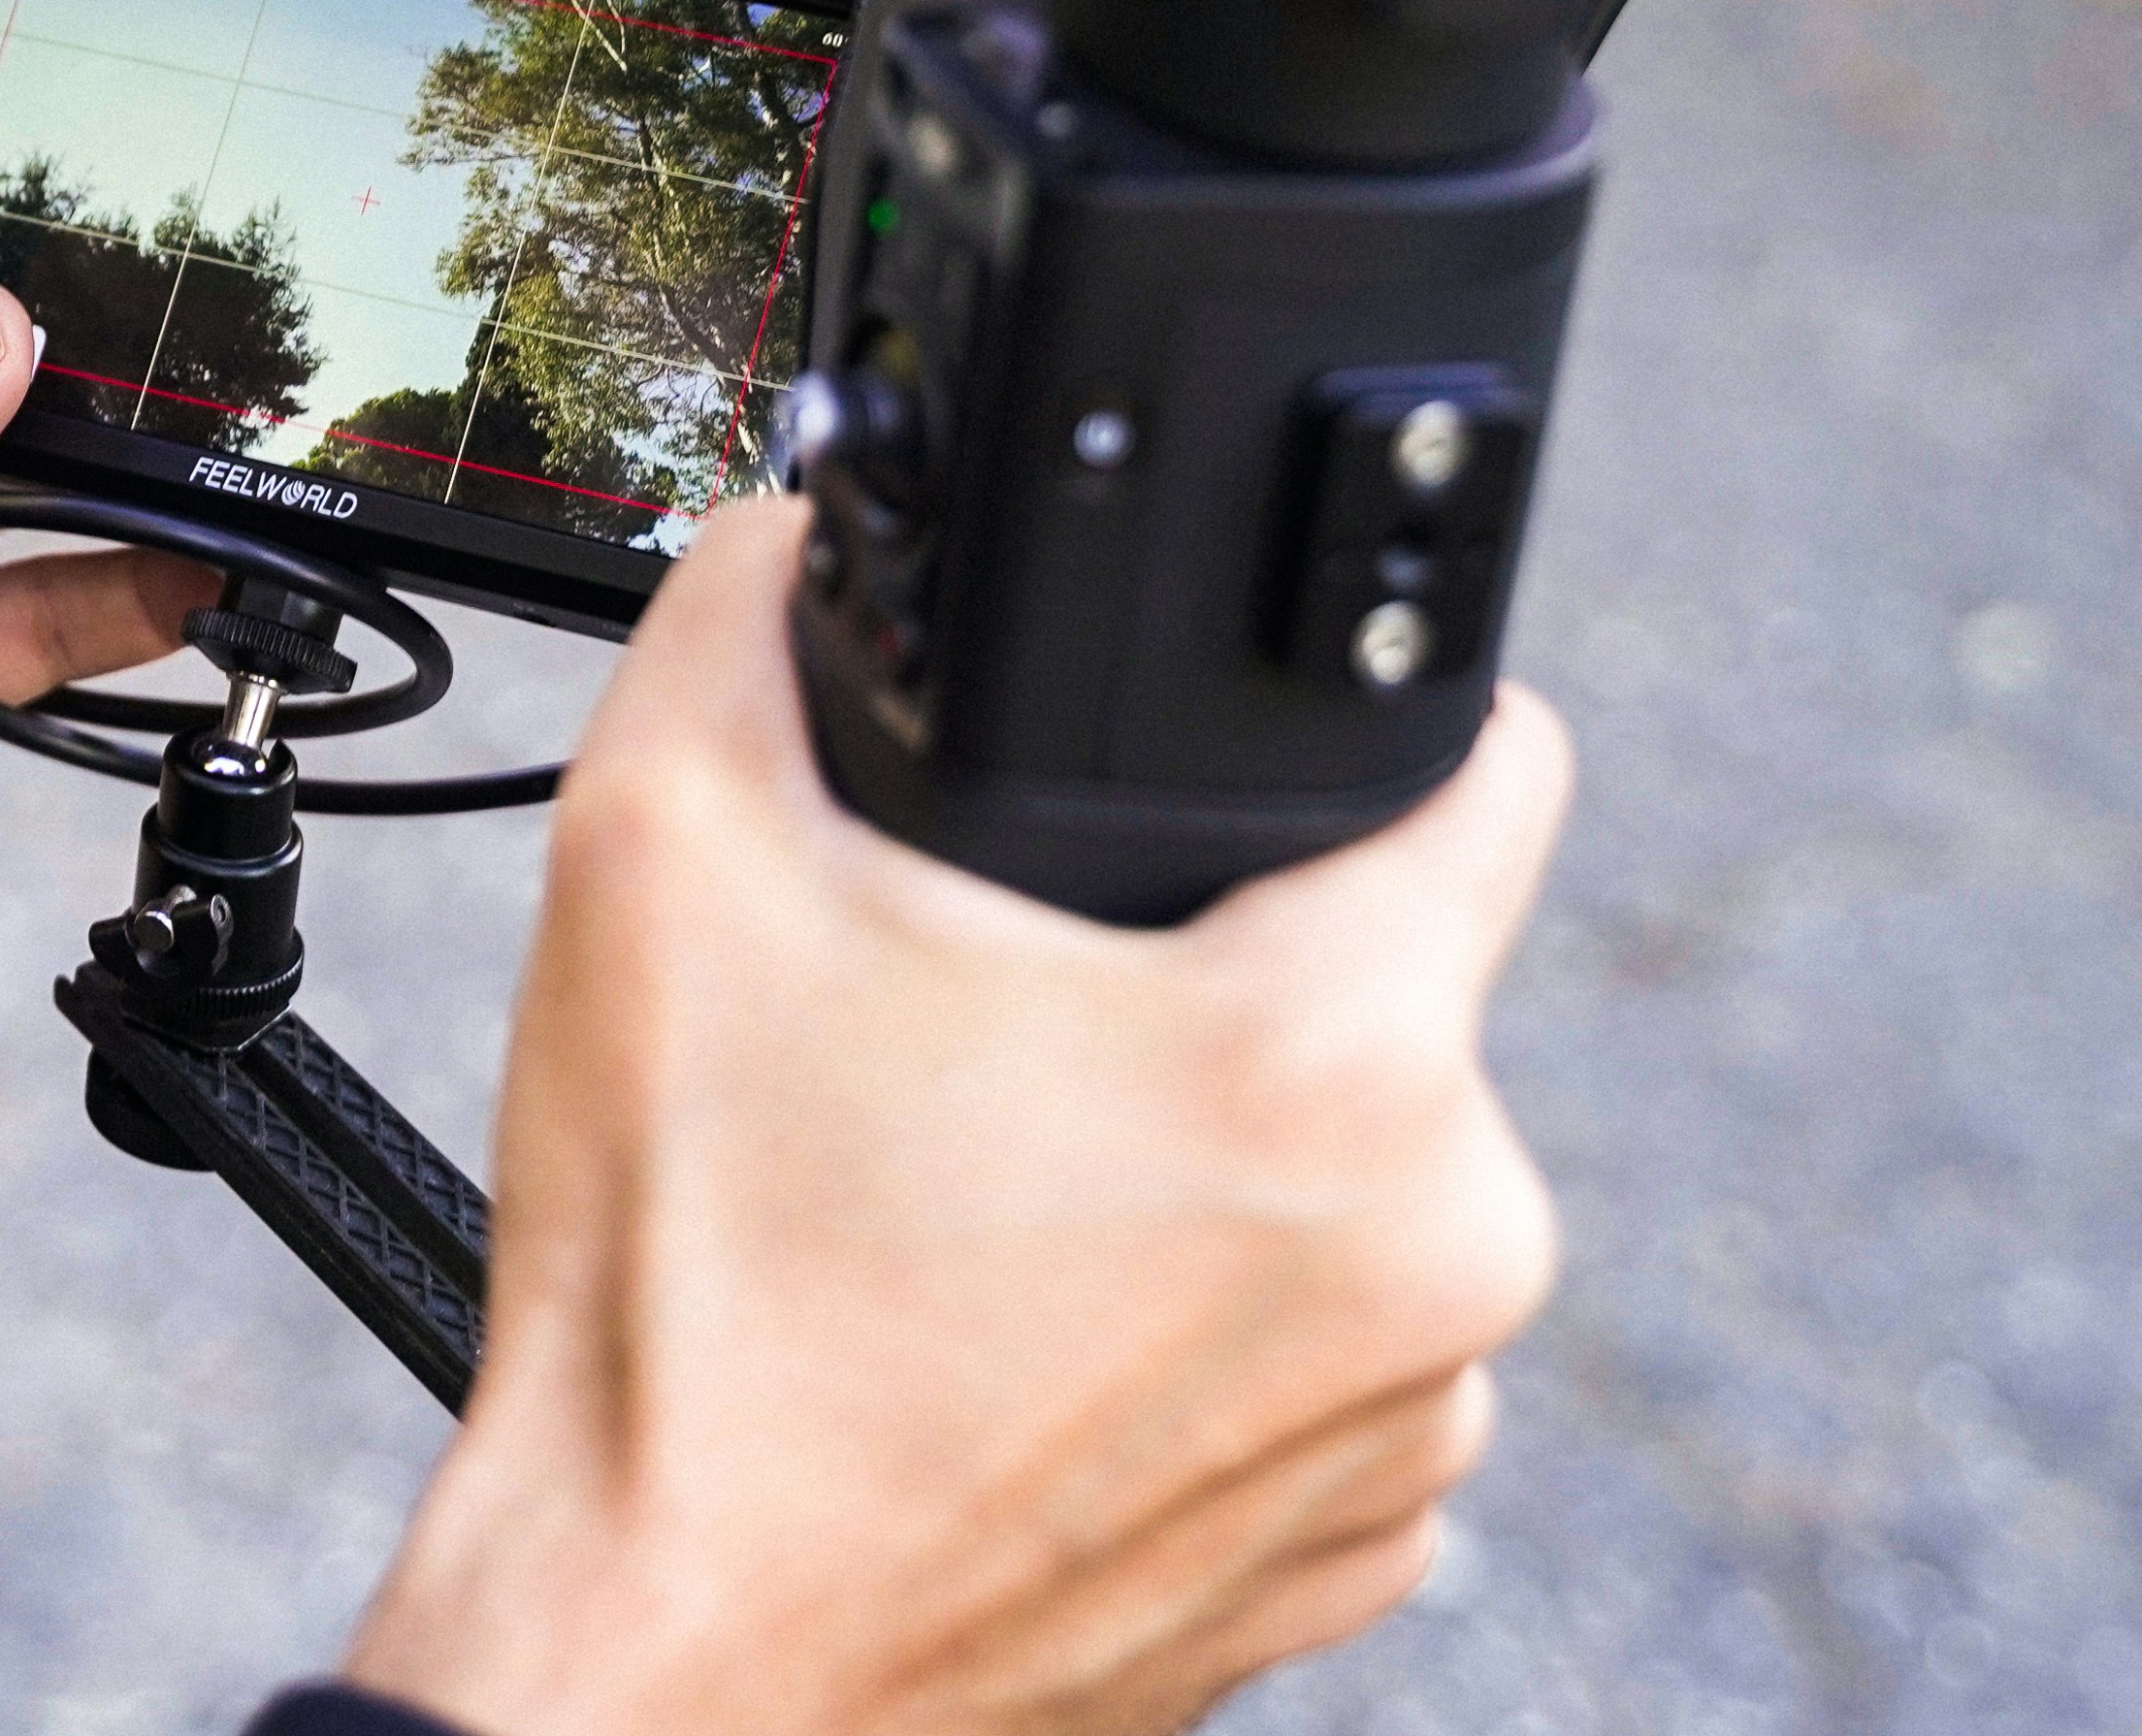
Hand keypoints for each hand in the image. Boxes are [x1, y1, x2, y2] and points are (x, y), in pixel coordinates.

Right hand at [346, 499, 1574, 1735]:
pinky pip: (1315, 1357)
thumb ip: (755, 604)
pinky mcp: (1351, 1564)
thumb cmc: (683, 1304)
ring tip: (972, 1190)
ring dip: (1200, 1154)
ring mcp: (1412, 1434)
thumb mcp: (666, 846)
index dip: (1362, 702)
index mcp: (1337, 1059)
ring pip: (1343, 1177)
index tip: (1237, 736)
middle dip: (1201, 964)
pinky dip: (1189, 1327)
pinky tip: (1002, 1331)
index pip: (1492, 765)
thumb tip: (814, 519)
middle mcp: (1445, 1253)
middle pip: (1372, 983)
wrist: (649, 1668)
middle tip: (989, 1012)